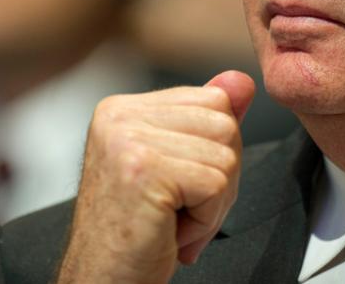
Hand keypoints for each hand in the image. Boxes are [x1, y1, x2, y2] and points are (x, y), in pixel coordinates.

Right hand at [56, 70, 255, 283]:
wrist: (102, 283)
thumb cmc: (137, 233)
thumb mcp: (176, 167)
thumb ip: (206, 121)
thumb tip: (242, 80)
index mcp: (122, 108)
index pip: (212, 99)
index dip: (214, 151)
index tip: (181, 186)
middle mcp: (119, 115)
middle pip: (224, 123)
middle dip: (219, 177)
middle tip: (180, 211)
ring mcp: (128, 139)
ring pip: (225, 155)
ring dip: (213, 204)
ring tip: (173, 221)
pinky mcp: (144, 169)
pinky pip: (216, 185)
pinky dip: (205, 221)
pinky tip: (171, 234)